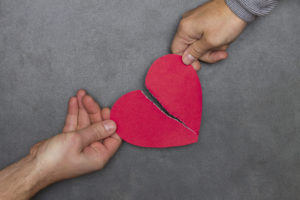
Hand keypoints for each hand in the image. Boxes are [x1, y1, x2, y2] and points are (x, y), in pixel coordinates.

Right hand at [0, 90, 121, 199]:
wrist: (34, 166)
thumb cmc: (55, 160)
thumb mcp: (78, 140)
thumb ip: (96, 131)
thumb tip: (112, 125)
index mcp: (99, 155)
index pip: (113, 137)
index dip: (111, 123)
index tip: (106, 110)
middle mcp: (92, 150)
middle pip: (98, 126)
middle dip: (93, 110)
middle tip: (88, 98)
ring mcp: (81, 145)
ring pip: (85, 123)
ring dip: (83, 108)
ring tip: (81, 94)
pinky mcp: (70, 140)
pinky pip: (75, 124)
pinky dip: (74, 113)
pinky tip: (74, 102)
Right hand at [171, 0, 246, 69]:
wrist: (241, 5)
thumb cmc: (226, 21)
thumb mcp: (211, 42)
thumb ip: (196, 52)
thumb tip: (185, 60)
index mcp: (185, 28)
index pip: (177, 50)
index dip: (186, 60)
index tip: (197, 66)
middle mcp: (187, 24)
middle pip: (190, 48)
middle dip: (206, 54)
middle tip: (219, 54)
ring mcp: (195, 21)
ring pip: (199, 43)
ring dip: (212, 47)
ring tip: (224, 44)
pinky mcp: (203, 20)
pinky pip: (204, 36)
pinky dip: (213, 40)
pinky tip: (223, 39)